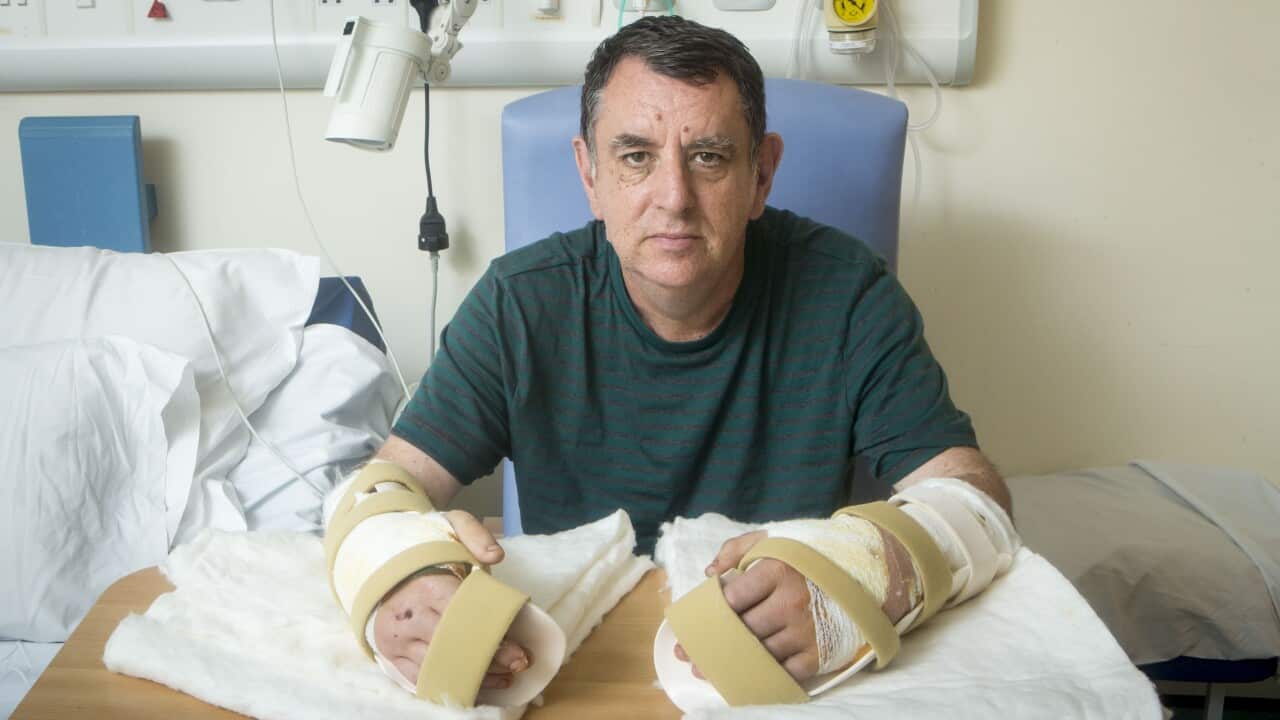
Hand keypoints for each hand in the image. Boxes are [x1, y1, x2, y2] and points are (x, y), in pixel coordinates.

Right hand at [373, 509, 530, 688]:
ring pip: (439, 668)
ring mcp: (396, 640)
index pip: (463, 618)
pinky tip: (477, 684)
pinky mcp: (391, 656)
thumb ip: (476, 534)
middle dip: (490, 661)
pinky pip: (421, 679)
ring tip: (506, 676)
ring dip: (475, 677)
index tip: (520, 649)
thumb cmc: (422, 547)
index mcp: (425, 587)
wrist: (377, 559)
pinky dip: (450, 684)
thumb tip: (497, 556)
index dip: (494, 637)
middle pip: (453, 648)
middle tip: (520, 664)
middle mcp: (407, 618)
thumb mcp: (450, 524)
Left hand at [673, 530, 818, 682]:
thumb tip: (710, 574)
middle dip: (712, 643)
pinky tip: (745, 676)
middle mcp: (791, 602)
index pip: (733, 598)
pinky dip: (764, 676)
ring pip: (760, 654)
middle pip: (743, 630)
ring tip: (707, 668)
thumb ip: (735, 549)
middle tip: (688, 653)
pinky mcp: (819, 653)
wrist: (860, 572)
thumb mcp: (773, 538)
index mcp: (777, 571)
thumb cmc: (808, 555)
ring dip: (732, 664)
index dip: (711, 610)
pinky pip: (785, 673)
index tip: (696, 620)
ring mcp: (806, 631)